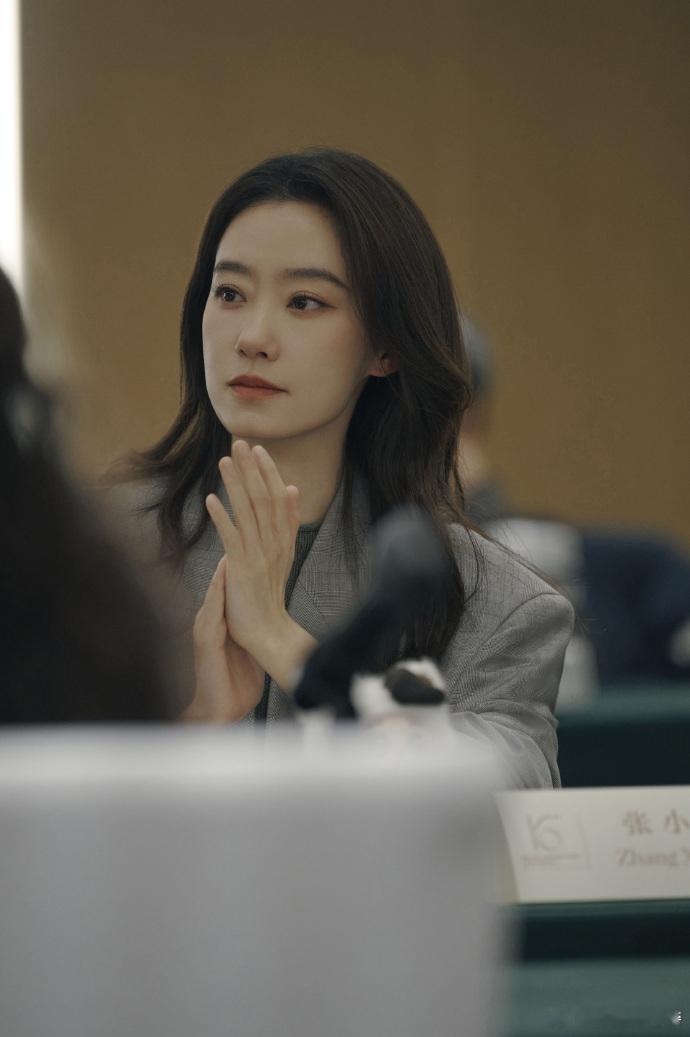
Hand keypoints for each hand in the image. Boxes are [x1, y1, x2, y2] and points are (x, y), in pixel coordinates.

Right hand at [183, 556, 264, 722]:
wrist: (220, 712)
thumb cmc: (237, 685)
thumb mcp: (253, 651)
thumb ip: (259, 632)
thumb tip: (279, 620)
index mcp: (224, 623)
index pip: (233, 589)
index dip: (242, 567)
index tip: (254, 544)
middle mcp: (213, 621)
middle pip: (222, 585)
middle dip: (229, 562)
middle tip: (239, 539)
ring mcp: (207, 629)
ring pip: (214, 593)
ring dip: (222, 571)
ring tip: (230, 550)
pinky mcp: (205, 640)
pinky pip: (211, 612)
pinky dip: (216, 593)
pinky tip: (222, 579)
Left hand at [205, 440, 300, 669]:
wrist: (269, 632)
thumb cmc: (270, 595)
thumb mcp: (284, 554)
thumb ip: (287, 522)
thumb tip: (291, 488)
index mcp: (284, 539)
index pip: (279, 498)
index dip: (269, 473)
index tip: (259, 450)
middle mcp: (274, 544)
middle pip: (264, 498)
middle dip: (252, 469)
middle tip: (240, 443)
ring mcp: (259, 555)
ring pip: (250, 512)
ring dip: (236, 485)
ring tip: (225, 462)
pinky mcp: (242, 568)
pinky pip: (232, 538)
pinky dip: (222, 517)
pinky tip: (211, 499)